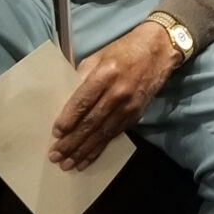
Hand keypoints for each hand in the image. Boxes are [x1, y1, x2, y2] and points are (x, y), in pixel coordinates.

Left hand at [48, 24, 179, 171]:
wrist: (159, 51)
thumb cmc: (124, 50)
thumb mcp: (99, 55)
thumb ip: (82, 76)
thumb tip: (66, 98)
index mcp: (106, 74)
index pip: (84, 101)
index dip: (69, 119)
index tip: (56, 133)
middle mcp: (117, 93)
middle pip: (91, 122)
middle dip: (72, 142)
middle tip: (55, 156)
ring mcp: (128, 107)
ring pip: (102, 133)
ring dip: (84, 151)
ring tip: (68, 164)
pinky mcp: (136, 116)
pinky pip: (114, 135)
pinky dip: (100, 149)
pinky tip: (87, 159)